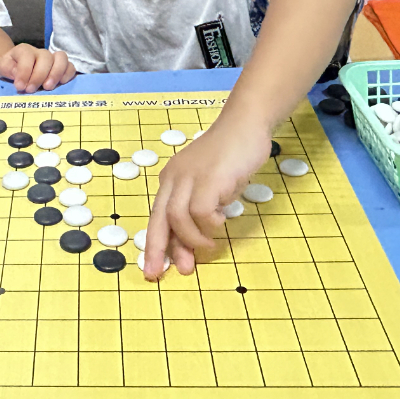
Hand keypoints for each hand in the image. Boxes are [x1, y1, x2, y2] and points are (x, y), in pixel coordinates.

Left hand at [0, 44, 76, 92]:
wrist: (11, 69)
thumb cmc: (6, 69)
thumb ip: (4, 67)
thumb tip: (16, 72)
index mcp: (23, 50)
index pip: (27, 55)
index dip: (24, 71)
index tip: (19, 86)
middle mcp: (39, 52)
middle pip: (46, 57)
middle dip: (39, 75)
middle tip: (31, 90)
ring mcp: (52, 59)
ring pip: (61, 58)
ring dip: (56, 73)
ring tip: (47, 87)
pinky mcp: (60, 68)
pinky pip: (70, 67)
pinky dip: (68, 75)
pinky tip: (60, 85)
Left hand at [142, 123, 271, 279]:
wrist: (245, 126)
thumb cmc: (229, 158)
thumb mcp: (209, 189)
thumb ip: (198, 213)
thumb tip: (190, 248)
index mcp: (170, 180)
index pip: (157, 217)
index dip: (154, 245)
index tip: (154, 269)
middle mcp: (174, 178)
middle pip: (159, 219)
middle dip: (159, 249)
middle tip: (165, 273)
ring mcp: (190, 176)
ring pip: (178, 218)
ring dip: (194, 238)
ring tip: (209, 243)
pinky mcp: (209, 178)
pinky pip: (201, 211)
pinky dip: (210, 223)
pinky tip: (221, 219)